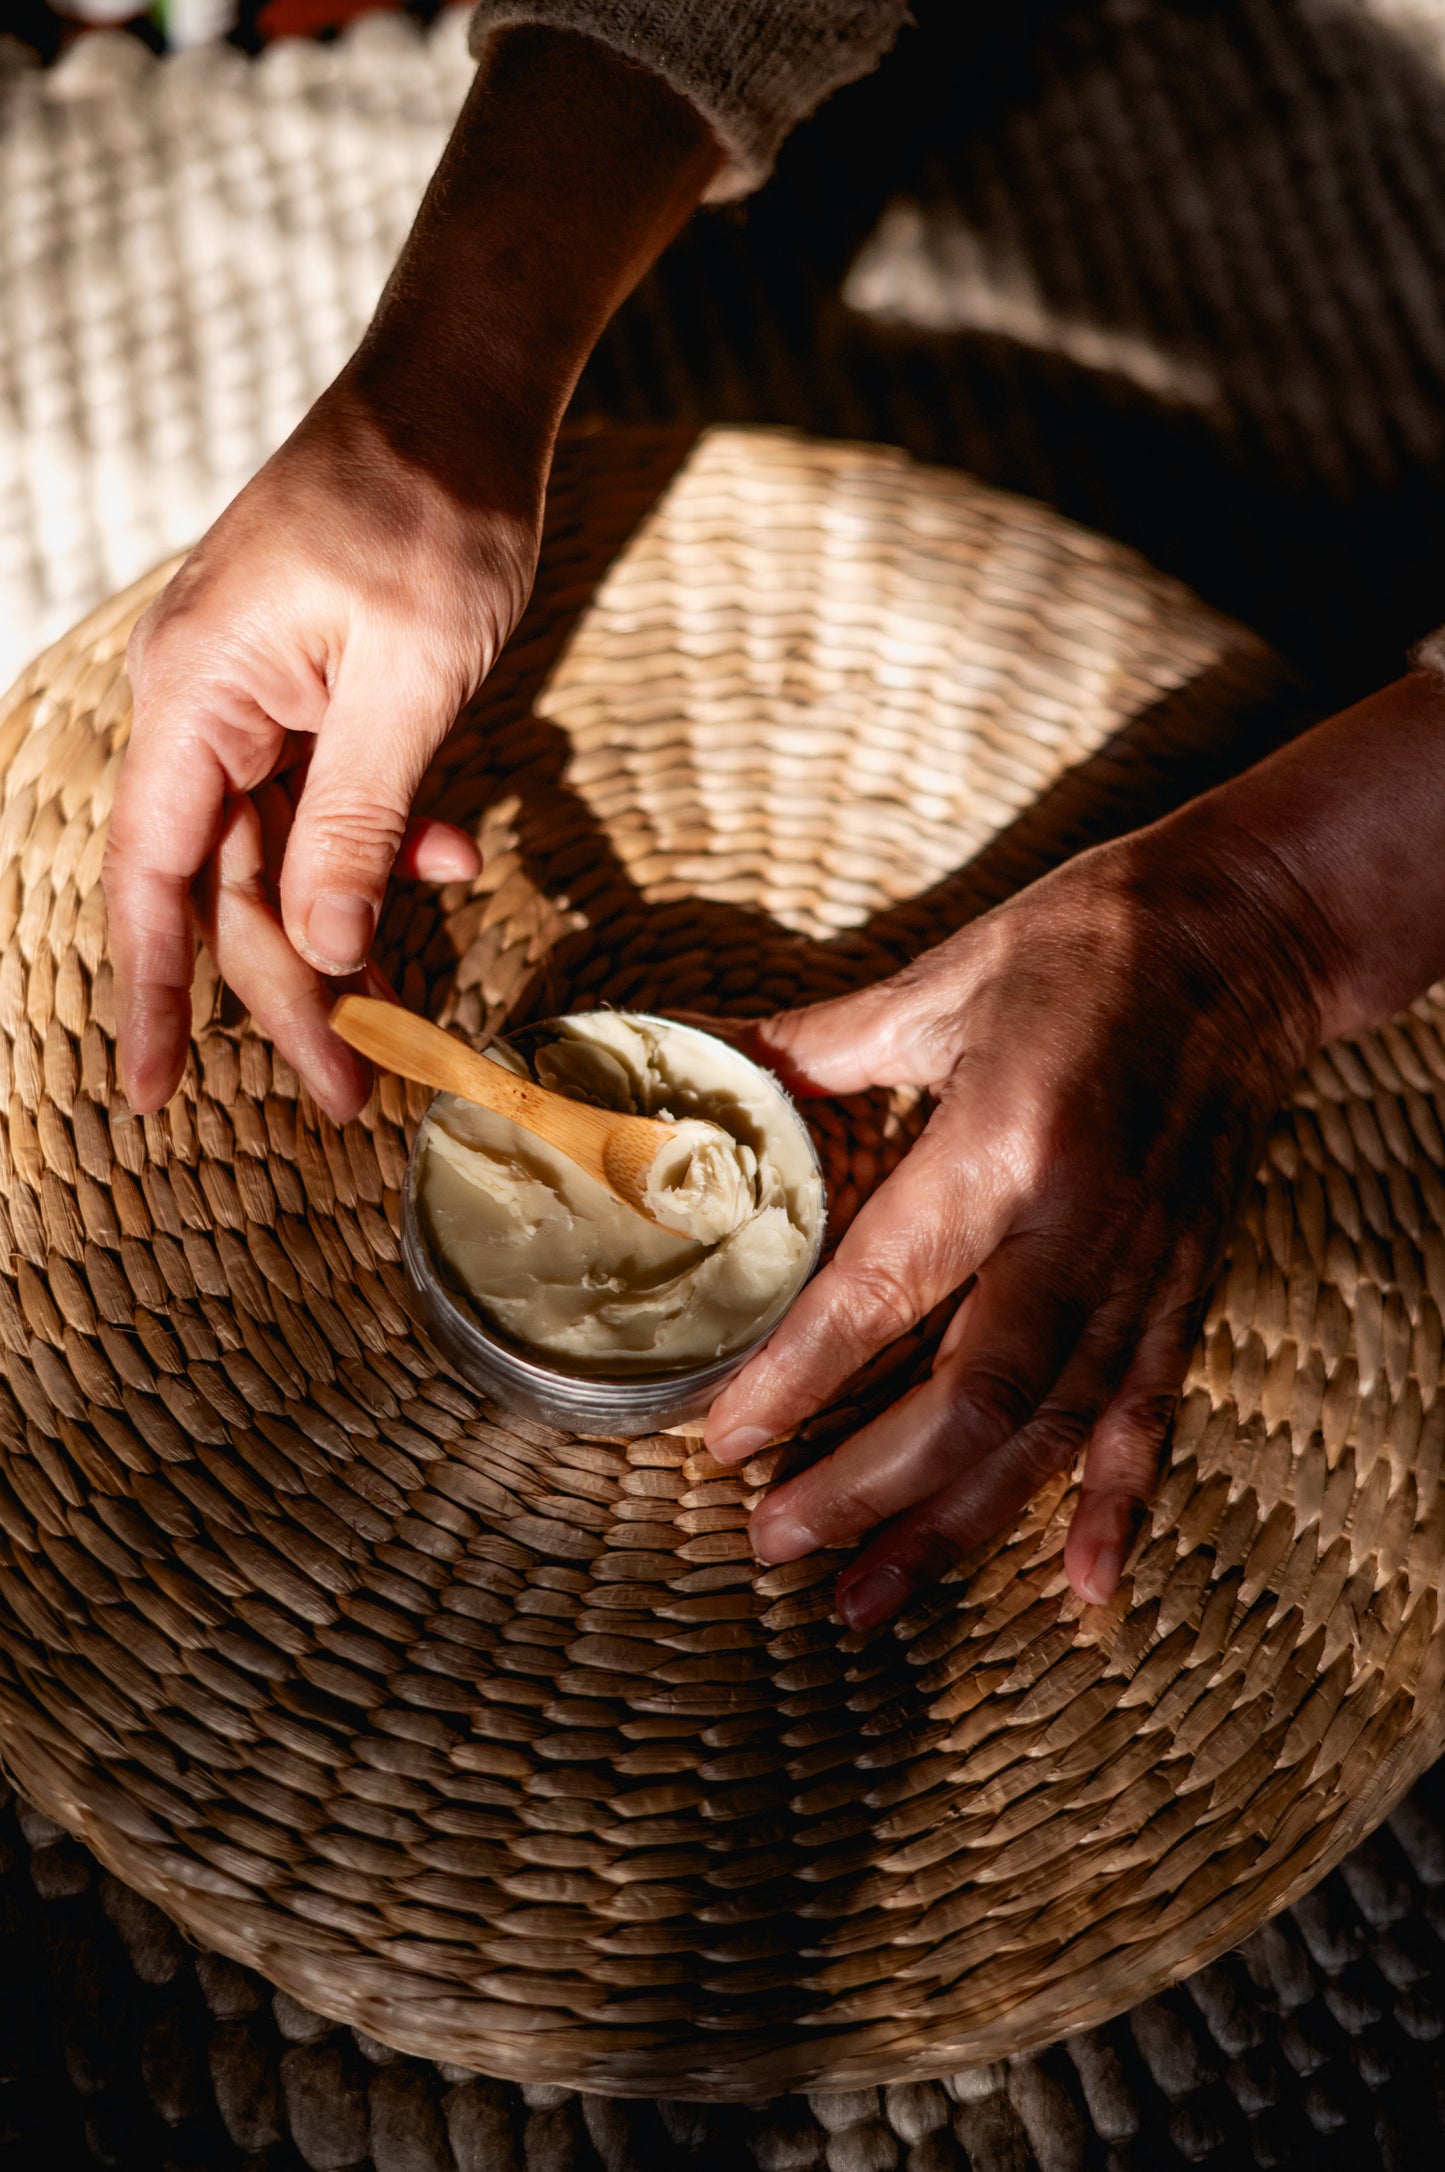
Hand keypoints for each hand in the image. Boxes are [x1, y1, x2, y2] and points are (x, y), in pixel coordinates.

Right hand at [104, 383, 535, 1118]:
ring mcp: (257, 700)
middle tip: (355, 1092)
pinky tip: (449, 859)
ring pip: (282, 857)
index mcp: (199, 695)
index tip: (148, 1093)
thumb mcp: (410, 680)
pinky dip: (384, 846)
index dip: (152, 991)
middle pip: (229, 885)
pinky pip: (329, 804)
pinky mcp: (312, 697)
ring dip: (346, 935)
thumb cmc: (434, 512)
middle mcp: (206, 705)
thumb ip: (357, 822)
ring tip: (402, 1023)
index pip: (154, 875)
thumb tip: (321, 951)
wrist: (462, 394)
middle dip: (293, 992)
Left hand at [706, 817, 1341, 1626]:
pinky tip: (1082, 1589)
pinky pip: (1151, 1413)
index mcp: (1005, 1142)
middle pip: (972, 1398)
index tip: (725, 1443)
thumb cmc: (1087, 942)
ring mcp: (1147, 1267)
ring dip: (958, 1526)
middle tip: (774, 1544)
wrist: (1252, 930)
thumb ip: (825, 1046)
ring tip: (870, 1602)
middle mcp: (1081, 1226)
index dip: (798, 1379)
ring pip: (1051, 1431)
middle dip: (866, 1487)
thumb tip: (717, 1058)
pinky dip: (1118, 1505)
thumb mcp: (946, 981)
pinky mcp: (1190, 1284)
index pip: (884, 1291)